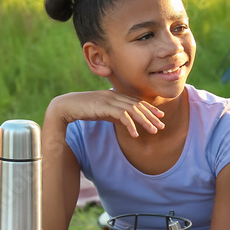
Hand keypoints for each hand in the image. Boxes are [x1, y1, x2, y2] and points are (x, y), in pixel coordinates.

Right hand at [48, 91, 164, 137]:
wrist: (67, 106)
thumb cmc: (84, 110)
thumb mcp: (103, 112)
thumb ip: (114, 114)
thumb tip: (126, 122)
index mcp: (115, 96)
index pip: (136, 101)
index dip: (149, 108)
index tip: (160, 116)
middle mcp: (114, 96)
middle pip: (137, 105)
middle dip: (151, 116)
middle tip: (161, 125)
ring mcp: (110, 100)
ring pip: (133, 110)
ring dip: (144, 121)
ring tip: (153, 131)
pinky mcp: (104, 107)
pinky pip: (122, 116)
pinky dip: (130, 125)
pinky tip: (135, 134)